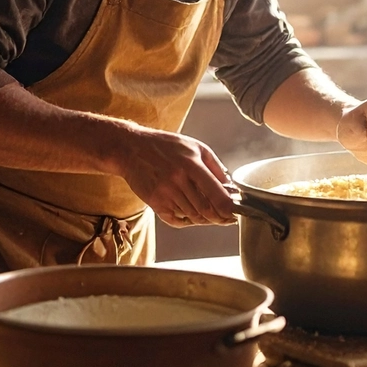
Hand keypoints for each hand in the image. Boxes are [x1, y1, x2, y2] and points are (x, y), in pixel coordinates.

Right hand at [115, 125, 236, 226]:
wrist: (131, 149)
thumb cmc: (166, 146)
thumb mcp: (195, 147)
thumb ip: (215, 166)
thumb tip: (229, 185)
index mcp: (191, 165)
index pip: (216, 194)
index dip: (229, 208)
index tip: (235, 212)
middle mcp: (178, 181)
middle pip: (205, 210)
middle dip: (220, 218)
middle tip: (227, 218)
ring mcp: (165, 194)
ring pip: (192, 216)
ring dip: (204, 219)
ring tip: (211, 214)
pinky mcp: (155, 203)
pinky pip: (176, 220)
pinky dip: (187, 221)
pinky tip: (193, 215)